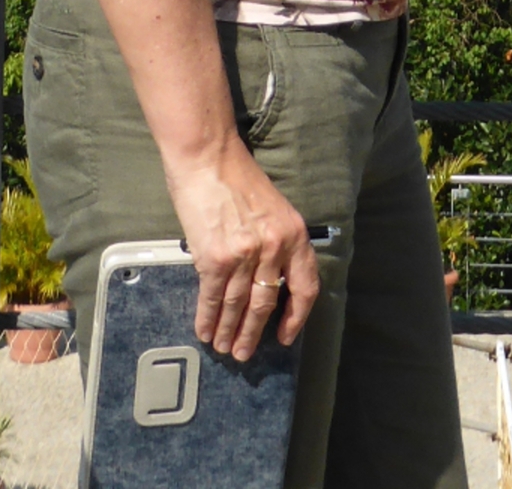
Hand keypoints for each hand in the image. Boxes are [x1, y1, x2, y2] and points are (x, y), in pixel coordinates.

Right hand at [161, 140, 320, 359]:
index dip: (296, 317)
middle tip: (244, 353)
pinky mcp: (215, 258)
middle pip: (267, 302)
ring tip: (224, 347)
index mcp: (294, 235)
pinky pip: (212, 297)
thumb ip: (276, 243)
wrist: (208, 158)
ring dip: (229, 330)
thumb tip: (267, 281)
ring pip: (238, 304)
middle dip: (254, 332)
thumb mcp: (273, 210)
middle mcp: (274, 248)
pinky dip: (207, 317)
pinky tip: (205, 331)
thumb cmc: (238, 179)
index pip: (305, 287)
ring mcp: (245, 255)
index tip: (284, 336)